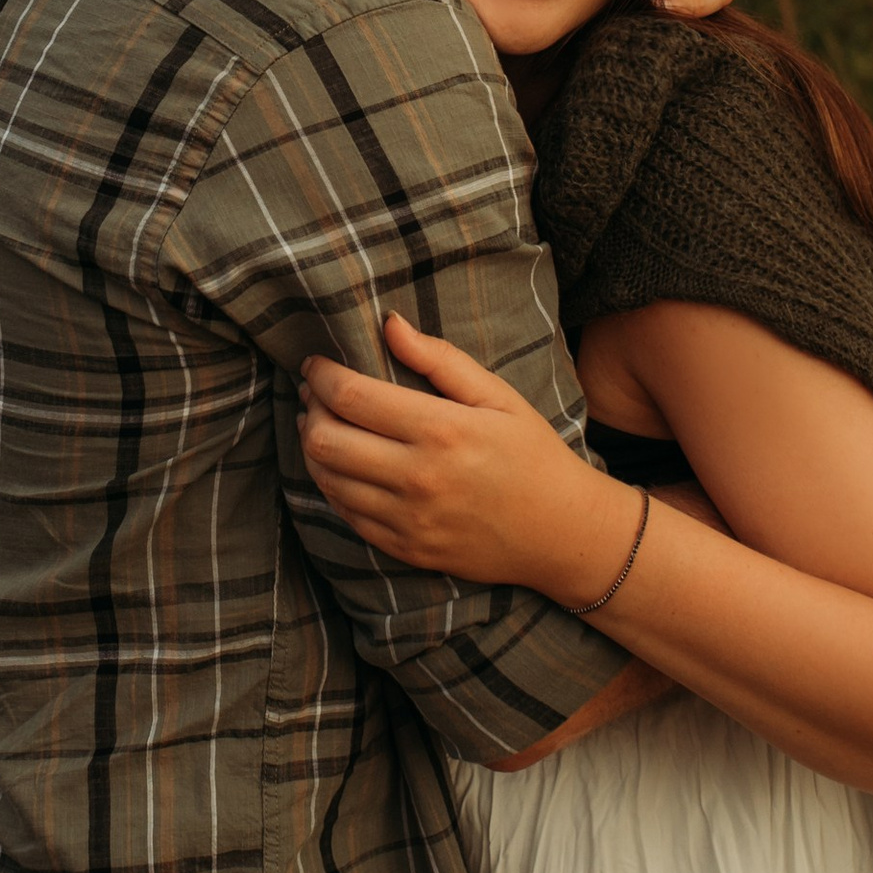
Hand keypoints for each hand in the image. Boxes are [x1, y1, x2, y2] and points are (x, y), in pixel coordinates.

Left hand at [297, 315, 618, 594]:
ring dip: (314, 446)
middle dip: (310, 408)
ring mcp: (408, 519)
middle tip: (316, 393)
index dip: (320, 374)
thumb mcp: (498, 397)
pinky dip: (332, 484)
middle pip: (325, 439)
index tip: (316, 363)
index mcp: (441, 431)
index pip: (351, 396)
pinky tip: (343, 464)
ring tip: (324, 424)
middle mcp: (418, 478)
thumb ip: (440, 359)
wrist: (562, 534)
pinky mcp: (405, 548)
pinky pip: (345, 514)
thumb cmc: (532, 455)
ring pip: (326, 479)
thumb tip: (389, 324)